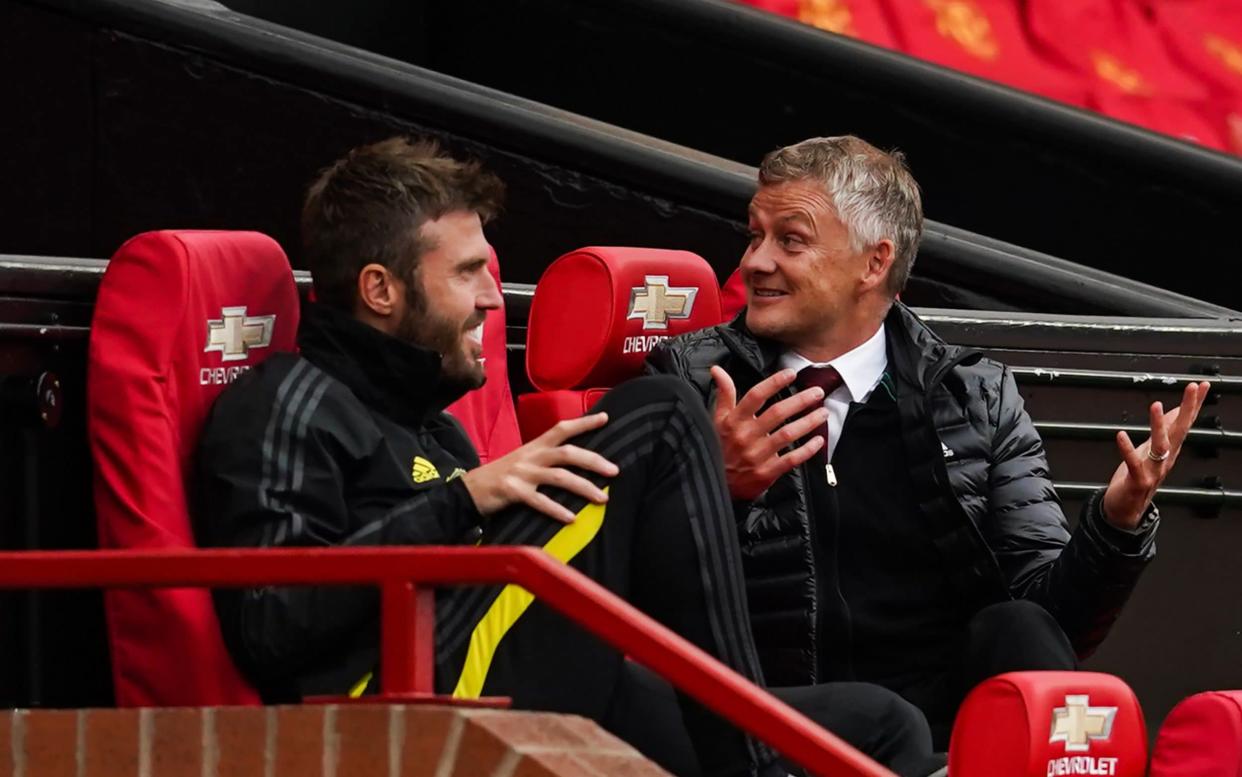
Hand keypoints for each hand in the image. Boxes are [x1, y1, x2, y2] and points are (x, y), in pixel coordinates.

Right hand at [461, 413, 619, 522]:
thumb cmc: (501, 477)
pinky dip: (557, 510)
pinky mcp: (512, 491)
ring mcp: (521, 473)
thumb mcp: (523, 461)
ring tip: (603, 499)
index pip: (562, 429)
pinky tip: (572, 519)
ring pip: (559, 477)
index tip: (606, 418)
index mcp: (534, 446)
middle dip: (593, 461)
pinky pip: (539, 500)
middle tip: (615, 471)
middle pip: (567, 453)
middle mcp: (530, 456)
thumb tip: (576, 463)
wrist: (468, 490)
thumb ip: (545, 459)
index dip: (584, 423)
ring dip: (584, 487)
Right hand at [711, 366, 827, 500]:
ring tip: (823, 412)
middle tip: (817, 392)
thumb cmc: (718, 447)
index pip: (755, 396)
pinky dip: (807, 450)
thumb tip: (717, 370)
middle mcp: (746, 436)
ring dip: (808, 422)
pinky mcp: (766, 472)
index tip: (791, 373)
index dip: (774, 383)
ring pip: (787, 434)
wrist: (716, 484)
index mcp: (734, 421)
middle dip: (800, 401)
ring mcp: (757, 455)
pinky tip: (818, 440)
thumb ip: (723, 393)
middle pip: (777, 413)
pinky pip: (791, 459)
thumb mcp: (716, 419)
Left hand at [1102, 381, 1210, 529]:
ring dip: (1159, 425)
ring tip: (1156, 405)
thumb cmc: (1137, 478)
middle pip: (1180, 431)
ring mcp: (1153, 470)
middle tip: (1194, 388)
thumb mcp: (1151, 450)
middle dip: (1188, 408)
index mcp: (1169, 450)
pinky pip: (1133, 463)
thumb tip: (1173, 410)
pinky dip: (1127, 449)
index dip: (1194, 404)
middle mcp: (1165, 459)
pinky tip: (1121, 435)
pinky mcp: (1137, 480)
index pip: (1185, 423)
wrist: (1126, 509)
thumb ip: (1162, 432)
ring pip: (1161, 446)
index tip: (1203, 385)